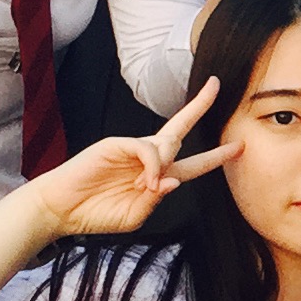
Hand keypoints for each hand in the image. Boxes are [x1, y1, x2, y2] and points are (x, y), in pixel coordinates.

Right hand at [26, 76, 237, 237]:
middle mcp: (148, 159)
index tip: (239, 147)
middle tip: (216, 85)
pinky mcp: (115, 144)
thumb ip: (156, 201)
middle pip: (180, 130)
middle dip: (199, 107)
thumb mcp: (135, 215)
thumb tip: (172, 182)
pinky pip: (145, 148)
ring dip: (164, 166)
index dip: (216, 156)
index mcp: (158, 177)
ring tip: (147, 187)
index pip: (193, 163)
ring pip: (165, 144)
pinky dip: (151, 164)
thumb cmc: (96, 213)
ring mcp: (132, 149)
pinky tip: (145, 180)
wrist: (61, 210)